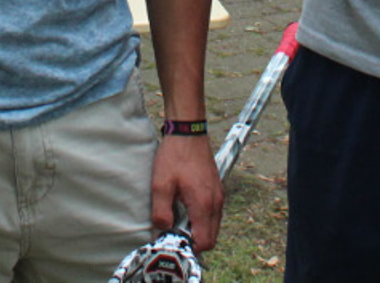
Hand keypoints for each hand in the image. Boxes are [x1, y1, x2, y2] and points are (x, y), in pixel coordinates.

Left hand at [151, 132, 221, 250]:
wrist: (188, 132)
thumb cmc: (175, 156)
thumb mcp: (160, 185)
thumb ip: (161, 212)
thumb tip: (164, 230)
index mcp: (203, 205)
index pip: (205, 242)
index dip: (189, 247)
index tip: (174, 242)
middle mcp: (216, 202)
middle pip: (211, 237)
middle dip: (194, 241)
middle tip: (175, 233)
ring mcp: (218, 195)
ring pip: (213, 225)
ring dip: (198, 229)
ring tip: (178, 219)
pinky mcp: (216, 189)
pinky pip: (213, 213)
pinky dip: (202, 218)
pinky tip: (186, 207)